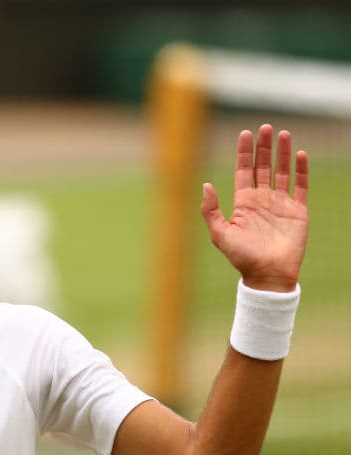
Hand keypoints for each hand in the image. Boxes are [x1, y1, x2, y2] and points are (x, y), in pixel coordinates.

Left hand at [200, 124, 308, 291]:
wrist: (268, 274)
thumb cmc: (241, 257)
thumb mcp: (219, 234)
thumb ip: (211, 210)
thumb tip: (205, 185)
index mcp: (243, 203)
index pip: (244, 171)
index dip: (244, 153)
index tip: (245, 134)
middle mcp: (262, 200)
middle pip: (263, 166)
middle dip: (264, 147)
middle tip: (265, 127)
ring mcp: (281, 204)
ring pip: (282, 172)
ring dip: (283, 153)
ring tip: (283, 134)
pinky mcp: (298, 211)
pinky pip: (301, 186)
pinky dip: (301, 171)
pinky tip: (300, 154)